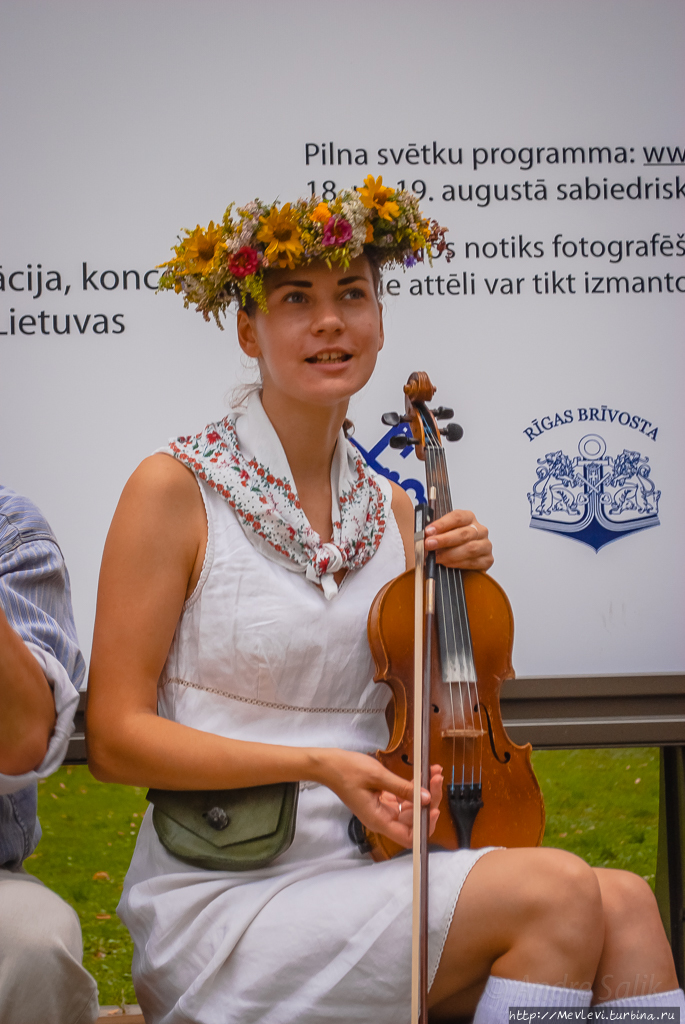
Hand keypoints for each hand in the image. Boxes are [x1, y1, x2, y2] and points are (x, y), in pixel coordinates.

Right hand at [313, 748, 442, 847]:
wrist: (329, 765)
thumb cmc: (347, 771)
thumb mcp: (378, 776)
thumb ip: (403, 788)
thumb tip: (426, 798)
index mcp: (379, 820)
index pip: (409, 836)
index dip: (424, 826)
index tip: (433, 807)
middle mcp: (382, 819)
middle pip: (413, 821)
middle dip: (428, 801)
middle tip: (436, 780)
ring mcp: (382, 810)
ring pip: (411, 809)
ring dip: (424, 793)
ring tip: (434, 773)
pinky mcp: (382, 801)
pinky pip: (403, 800)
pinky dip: (413, 788)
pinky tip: (423, 775)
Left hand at [424, 509, 492, 570]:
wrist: (459, 561)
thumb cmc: (450, 545)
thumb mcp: (441, 534)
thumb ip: (434, 532)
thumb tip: (423, 534)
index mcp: (468, 518)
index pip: (457, 517)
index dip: (441, 524)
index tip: (428, 531)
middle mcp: (479, 530)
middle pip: (463, 533)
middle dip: (444, 540)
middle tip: (429, 545)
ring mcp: (485, 545)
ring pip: (470, 548)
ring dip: (450, 554)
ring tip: (437, 558)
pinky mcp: (487, 560)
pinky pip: (473, 562)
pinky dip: (458, 564)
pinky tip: (447, 564)